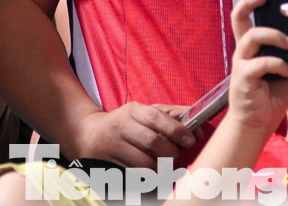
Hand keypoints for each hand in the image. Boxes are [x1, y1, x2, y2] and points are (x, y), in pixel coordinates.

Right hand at [66, 103, 195, 168]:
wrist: (89, 134)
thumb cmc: (126, 123)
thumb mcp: (144, 112)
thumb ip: (172, 116)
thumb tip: (198, 127)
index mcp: (132, 110)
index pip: (155, 117)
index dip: (176, 129)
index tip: (191, 140)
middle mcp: (120, 126)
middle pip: (152, 142)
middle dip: (171, 153)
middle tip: (176, 155)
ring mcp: (112, 146)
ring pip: (145, 164)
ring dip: (161, 168)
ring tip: (164, 165)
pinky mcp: (108, 165)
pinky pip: (134, 176)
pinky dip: (147, 177)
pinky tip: (150, 173)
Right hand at [223, 0, 287, 131]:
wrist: (258, 122)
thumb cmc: (273, 93)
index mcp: (252, 44)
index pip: (246, 14)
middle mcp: (243, 49)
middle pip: (238, 17)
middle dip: (249, 2)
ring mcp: (242, 62)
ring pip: (253, 36)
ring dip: (276, 36)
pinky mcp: (244, 77)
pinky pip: (261, 63)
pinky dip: (279, 64)